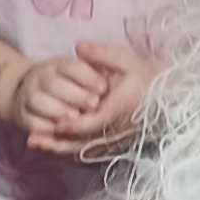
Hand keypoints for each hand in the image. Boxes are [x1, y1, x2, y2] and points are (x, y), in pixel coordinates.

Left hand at [23, 41, 161, 154]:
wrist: (166, 95)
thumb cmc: (145, 74)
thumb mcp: (127, 58)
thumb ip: (103, 53)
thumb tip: (80, 48)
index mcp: (121, 109)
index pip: (96, 122)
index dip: (75, 126)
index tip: (56, 124)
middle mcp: (117, 129)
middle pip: (84, 142)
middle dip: (58, 142)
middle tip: (33, 140)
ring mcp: (114, 140)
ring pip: (83, 150)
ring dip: (58, 149)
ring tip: (34, 143)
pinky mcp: (111, 144)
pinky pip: (86, 151)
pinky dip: (66, 151)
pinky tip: (48, 146)